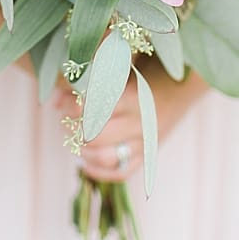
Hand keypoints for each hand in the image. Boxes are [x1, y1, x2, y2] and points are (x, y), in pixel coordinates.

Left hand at [53, 58, 206, 182]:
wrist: (184, 86)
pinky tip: (85, 162)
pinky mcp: (148, 155)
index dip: (72, 107)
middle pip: (97, 136)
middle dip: (76, 130)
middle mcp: (141, 122)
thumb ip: (91, 79)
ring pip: (108, 158)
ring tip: (78, 141)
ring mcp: (145, 142)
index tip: (62, 101)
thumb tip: (54, 99)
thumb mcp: (124, 67)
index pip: (95, 107)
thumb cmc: (148, 70)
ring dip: (85, 152)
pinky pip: (121, 173)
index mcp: (135, 97)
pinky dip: (99, 172)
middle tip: (68, 122)